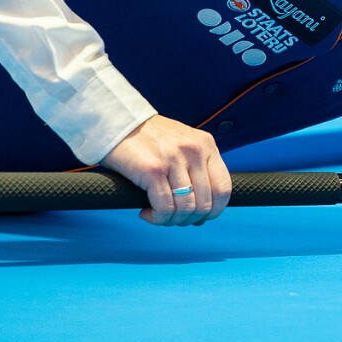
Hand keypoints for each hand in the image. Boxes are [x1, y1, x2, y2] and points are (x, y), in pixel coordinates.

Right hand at [100, 115, 233, 226]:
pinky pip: (165, 207)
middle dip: (190, 219)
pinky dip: (157, 218)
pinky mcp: (153, 170)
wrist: (117, 121)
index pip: (224, 188)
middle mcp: (195, 151)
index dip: (215, 210)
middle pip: (205, 203)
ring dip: (172, 220)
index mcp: (206, 145)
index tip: (201, 218)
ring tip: (159, 216)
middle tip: (174, 218)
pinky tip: (146, 213)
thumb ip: (197, 166)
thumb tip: (204, 206)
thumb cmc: (149, 138)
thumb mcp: (183, 144)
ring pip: (186, 208)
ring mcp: (175, 159)